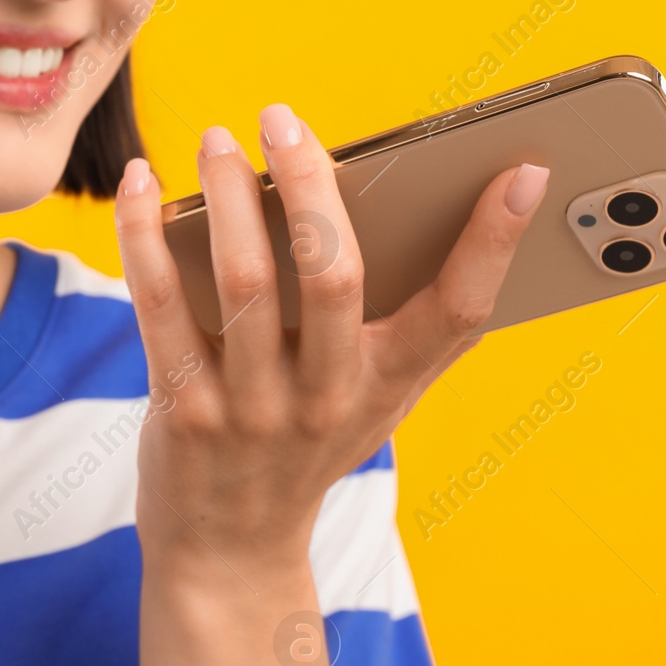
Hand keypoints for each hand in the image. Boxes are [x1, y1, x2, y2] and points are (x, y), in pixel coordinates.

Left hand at [114, 103, 548, 571]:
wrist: (230, 549)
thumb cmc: (309, 447)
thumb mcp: (377, 400)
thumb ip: (409, 323)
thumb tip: (449, 210)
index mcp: (388, 386)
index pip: (459, 314)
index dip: (495, 243)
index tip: (523, 170)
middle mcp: (327, 399)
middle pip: (334, 277)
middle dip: (311, 184)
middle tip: (282, 116)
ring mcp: (252, 410)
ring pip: (244, 282)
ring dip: (227, 196)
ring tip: (218, 138)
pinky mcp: (183, 412)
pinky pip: (161, 309)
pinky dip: (146, 238)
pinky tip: (141, 186)